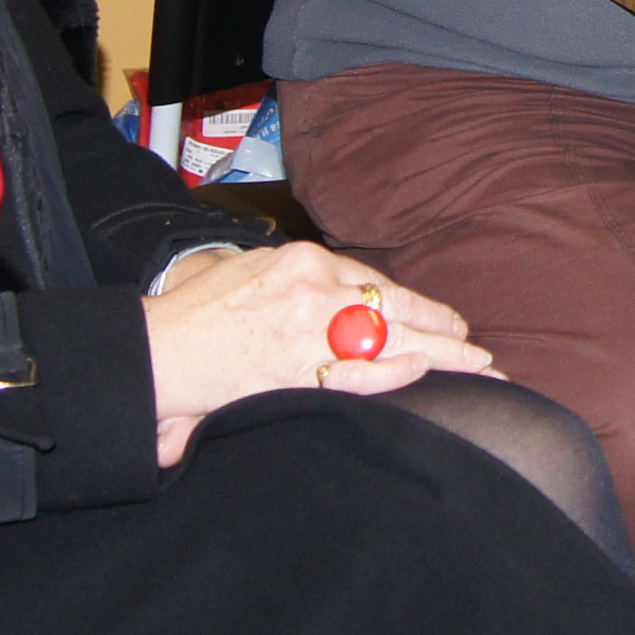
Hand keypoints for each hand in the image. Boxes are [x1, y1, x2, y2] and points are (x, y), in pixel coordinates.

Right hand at [142, 240, 493, 464]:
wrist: (156, 349)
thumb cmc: (195, 311)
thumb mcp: (249, 270)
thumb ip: (295, 281)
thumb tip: (334, 298)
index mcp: (301, 262)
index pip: (374, 283)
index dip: (415, 305)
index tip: (442, 320)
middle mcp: (312, 292)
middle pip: (395, 308)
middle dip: (443, 329)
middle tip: (477, 347)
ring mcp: (306, 333)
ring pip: (388, 340)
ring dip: (437, 354)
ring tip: (475, 366)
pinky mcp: (295, 372)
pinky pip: (357, 372)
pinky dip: (393, 371)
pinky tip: (423, 370)